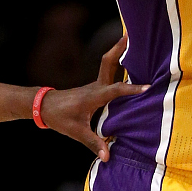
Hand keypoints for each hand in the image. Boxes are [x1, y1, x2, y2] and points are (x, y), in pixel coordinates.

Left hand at [38, 36, 147, 160]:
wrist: (44, 106)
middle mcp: (96, 86)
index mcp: (94, 96)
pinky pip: (110, 72)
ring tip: (135, 40)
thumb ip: (93, 143)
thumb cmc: (60, 117)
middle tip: (132, 33)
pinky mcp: (96, 87)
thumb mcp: (76, 132)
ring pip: (110, 64)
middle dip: (120, 48)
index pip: (116, 90)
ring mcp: (96, 85)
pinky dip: (119, 63)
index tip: (148, 87)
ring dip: (120, 51)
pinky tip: (129, 62)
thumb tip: (107, 157)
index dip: (132, 89)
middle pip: (109, 62)